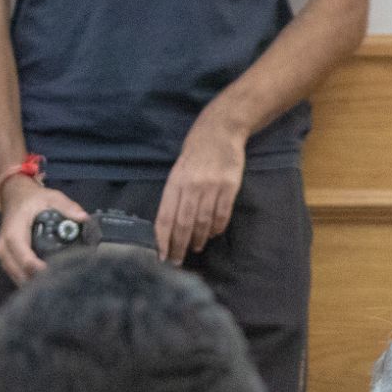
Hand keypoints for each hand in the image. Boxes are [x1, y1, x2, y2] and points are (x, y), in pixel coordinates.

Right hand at [0, 176, 88, 287]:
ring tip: (56, 287)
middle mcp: (4, 247)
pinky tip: (45, 285)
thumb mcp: (51, 197)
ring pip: (17, 278)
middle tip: (62, 286)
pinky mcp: (6, 259)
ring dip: (34, 285)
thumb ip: (67, 207)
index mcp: (14, 233)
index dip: (42, 271)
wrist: (14, 195)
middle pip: (20, 274)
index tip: (59, 276)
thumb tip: (83, 218)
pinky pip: (16, 276)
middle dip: (40, 283)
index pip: (26, 260)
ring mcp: (3, 255)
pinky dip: (29, 281)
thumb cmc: (32, 199)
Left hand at [156, 109, 247, 262]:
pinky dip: (217, 227)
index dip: (162, 240)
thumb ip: (174, 195)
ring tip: (196, 248)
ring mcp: (211, 186)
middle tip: (177, 261)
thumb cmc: (195, 153)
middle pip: (183, 224)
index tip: (161, 257)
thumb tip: (169, 226)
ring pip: (203, 222)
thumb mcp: (178, 170)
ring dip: (198, 239)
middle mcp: (191, 185)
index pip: (165, 217)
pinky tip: (213, 233)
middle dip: (179, 246)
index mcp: (175, 182)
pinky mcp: (229, 186)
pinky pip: (222, 214)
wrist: (220, 130)